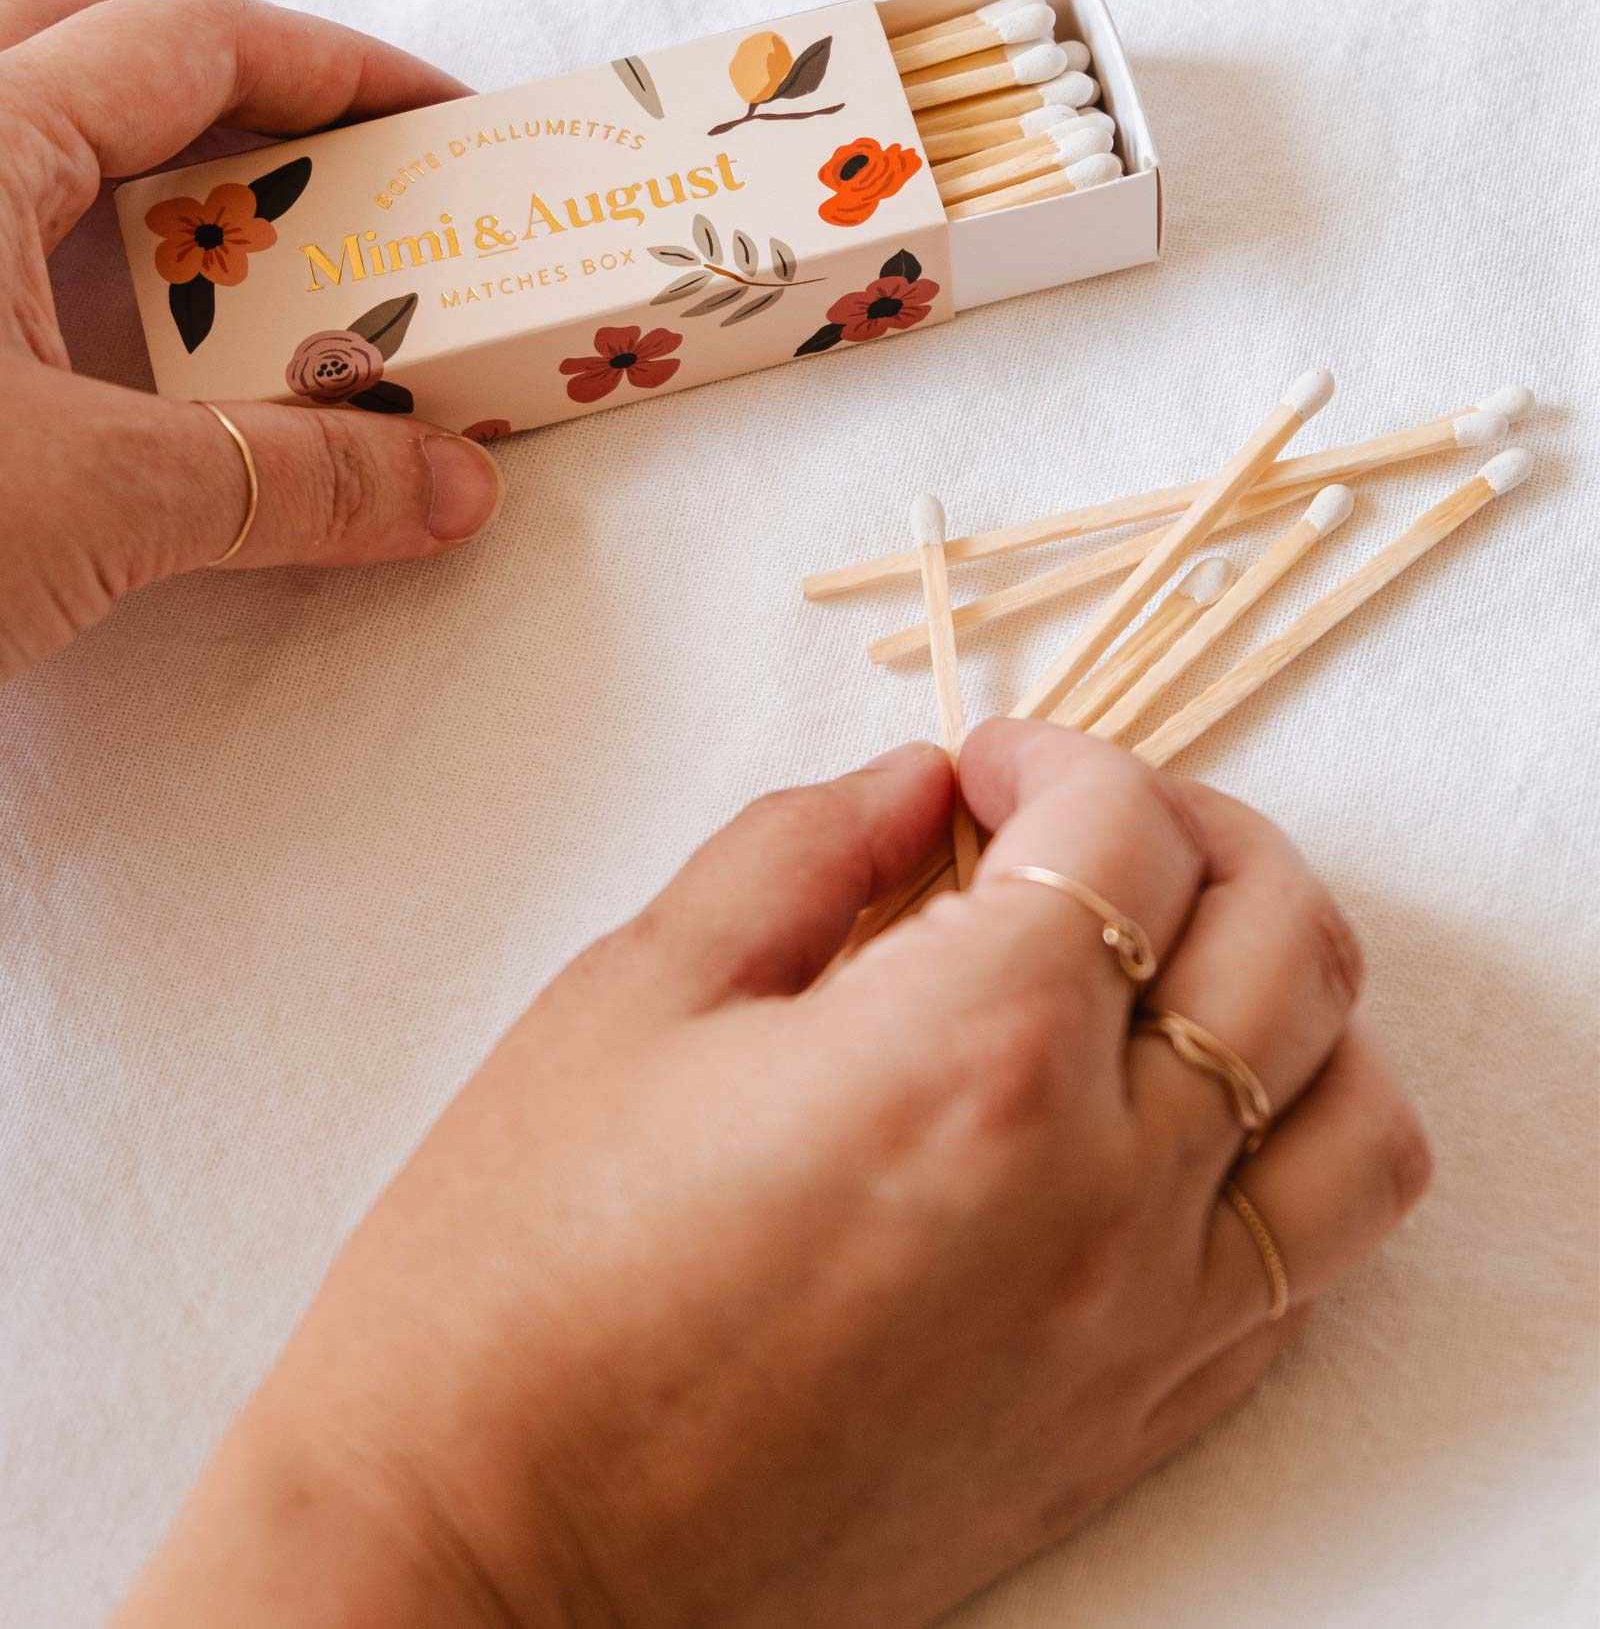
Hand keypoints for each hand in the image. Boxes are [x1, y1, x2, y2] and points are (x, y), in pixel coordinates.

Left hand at [0, 0, 503, 678]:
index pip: (183, 39)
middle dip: (226, 79)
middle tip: (333, 156)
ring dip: (136, 151)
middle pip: (81, 32)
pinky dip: (64, 241)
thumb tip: (448, 485)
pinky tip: (110, 323)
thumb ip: (289, 481)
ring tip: (239, 225)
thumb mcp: (93, 504)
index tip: (437, 119)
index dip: (330, 66)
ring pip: (13, 118)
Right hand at [119, 722, 1430, 1627]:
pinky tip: (1153, 1127)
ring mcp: (1138, 1335)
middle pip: (1285, 944)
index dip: (1054, 756)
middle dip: (1199, 835)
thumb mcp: (634, 994)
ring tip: (1164, 972)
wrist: (486, 1555)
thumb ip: (800, 849)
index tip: (980, 770)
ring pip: (1355, 1121)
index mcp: (972, 1056)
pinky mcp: (1128, 1435)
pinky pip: (1303, 1275)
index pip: (1123, 835)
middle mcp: (1103, 1197)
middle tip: (1082, 831)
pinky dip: (1275, 1160)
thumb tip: (918, 785)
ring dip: (1286, 1000)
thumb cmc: (518, 1272)